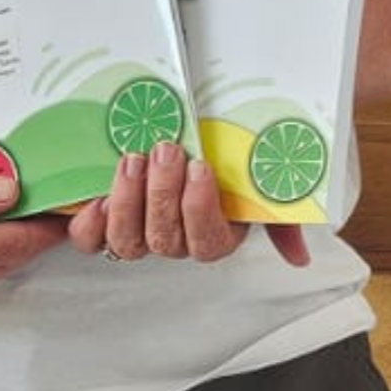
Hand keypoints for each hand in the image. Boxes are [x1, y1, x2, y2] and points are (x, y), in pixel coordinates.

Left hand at [63, 140, 311, 267]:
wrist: (186, 134)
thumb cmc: (224, 155)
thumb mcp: (258, 181)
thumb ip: (281, 218)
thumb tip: (299, 257)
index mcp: (215, 235)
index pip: (207, 241)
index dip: (200, 209)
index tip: (202, 167)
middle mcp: (176, 240)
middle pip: (165, 240)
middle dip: (163, 193)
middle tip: (166, 150)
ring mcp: (138, 232)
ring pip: (128, 241)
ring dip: (129, 200)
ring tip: (133, 160)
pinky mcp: (104, 221)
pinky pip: (91, 238)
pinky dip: (91, 220)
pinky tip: (98, 195)